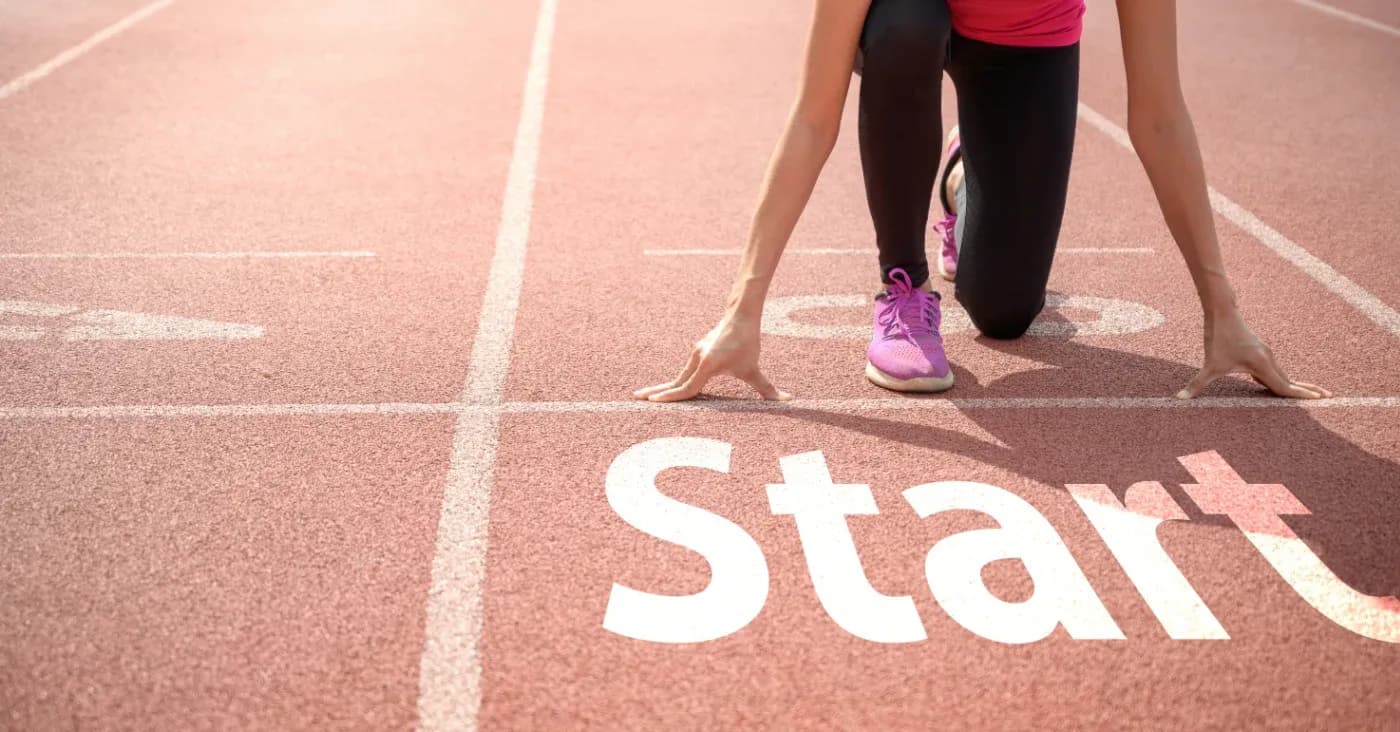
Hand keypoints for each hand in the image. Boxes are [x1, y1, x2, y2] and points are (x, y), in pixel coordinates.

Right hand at [633, 316, 791, 402]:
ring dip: (663, 386)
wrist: (741, 316)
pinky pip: (684, 370)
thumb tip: (788, 400)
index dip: (671, 397)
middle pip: (674, 381)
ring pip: (678, 376)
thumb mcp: (754, 369)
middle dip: (655, 391)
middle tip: (636, 397)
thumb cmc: (747, 343)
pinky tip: (668, 386)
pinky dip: (675, 380)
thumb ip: (767, 388)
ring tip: (647, 394)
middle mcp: (697, 359)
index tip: (654, 401)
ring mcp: (695, 354)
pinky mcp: (698, 351)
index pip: (687, 388)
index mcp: (707, 365)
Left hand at [1177, 309, 1330, 398]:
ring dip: (1297, 384)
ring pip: (1283, 374)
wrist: (1223, 311)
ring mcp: (1266, 354)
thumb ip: (1197, 384)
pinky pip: (1275, 369)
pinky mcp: (1260, 351)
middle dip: (1308, 390)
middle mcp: (1269, 359)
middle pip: (1290, 380)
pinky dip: (1283, 378)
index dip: (1301, 395)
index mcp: (1262, 365)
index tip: (1320, 400)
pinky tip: (1282, 385)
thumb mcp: (1209, 365)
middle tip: (1328, 397)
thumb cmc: (1217, 337)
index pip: (1285, 386)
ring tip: (1312, 392)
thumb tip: (1179, 398)